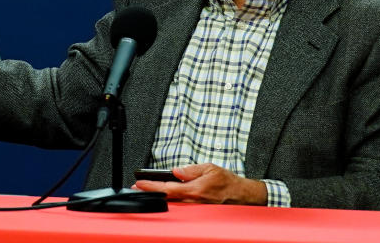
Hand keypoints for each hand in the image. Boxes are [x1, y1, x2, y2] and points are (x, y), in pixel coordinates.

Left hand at [132, 163, 266, 204]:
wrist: (242, 196)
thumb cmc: (228, 182)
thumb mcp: (210, 168)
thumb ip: (191, 170)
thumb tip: (176, 171)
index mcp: (196, 190)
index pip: (168, 188)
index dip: (152, 187)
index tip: (139, 183)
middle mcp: (194, 202)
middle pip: (167, 198)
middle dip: (151, 193)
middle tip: (136, 187)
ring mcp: (195, 208)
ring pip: (173, 204)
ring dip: (159, 197)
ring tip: (145, 190)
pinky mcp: (198, 211)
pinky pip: (181, 206)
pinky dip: (170, 201)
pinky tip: (163, 196)